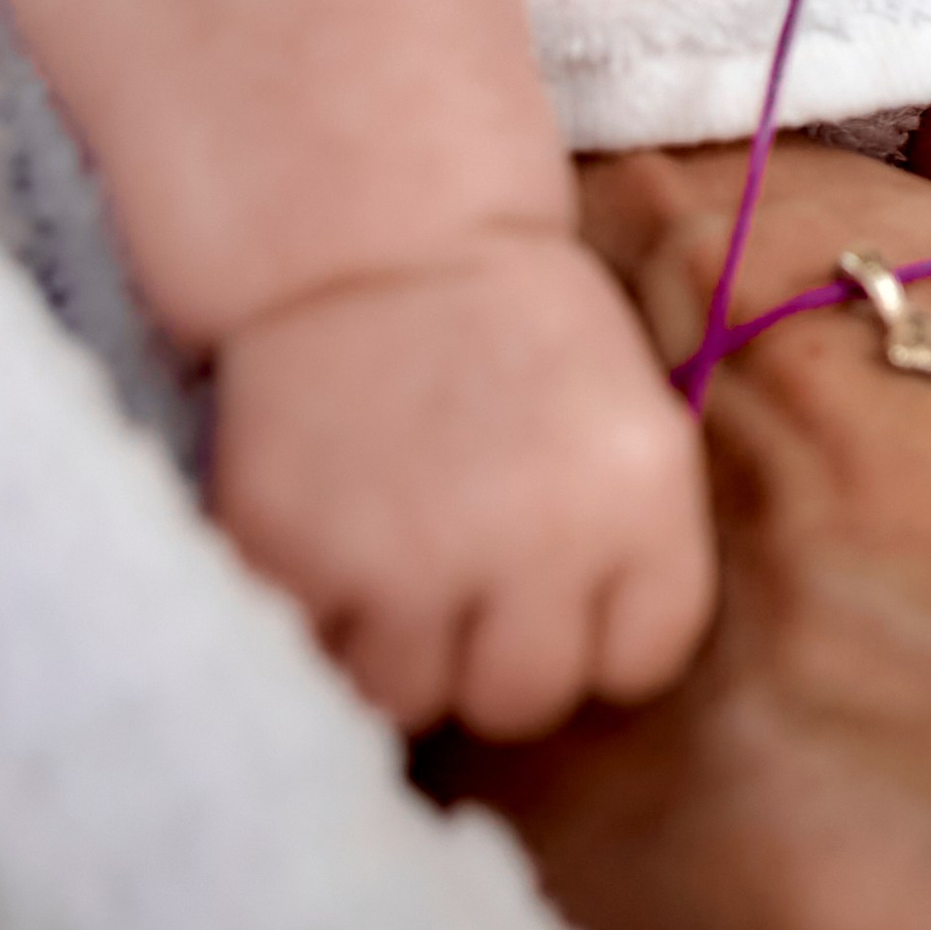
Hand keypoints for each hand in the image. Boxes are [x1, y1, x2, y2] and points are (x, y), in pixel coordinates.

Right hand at [214, 227, 713, 735]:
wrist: (377, 229)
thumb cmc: (516, 325)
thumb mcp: (628, 412)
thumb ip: (630, 545)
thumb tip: (598, 682)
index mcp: (639, 495)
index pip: (640, 661)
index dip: (598, 633)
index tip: (562, 584)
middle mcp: (532, 537)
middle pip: (522, 700)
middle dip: (494, 655)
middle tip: (465, 582)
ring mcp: (402, 552)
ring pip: (407, 699)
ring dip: (397, 652)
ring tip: (389, 564)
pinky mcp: (290, 548)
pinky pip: (310, 655)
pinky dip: (315, 623)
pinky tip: (329, 550)